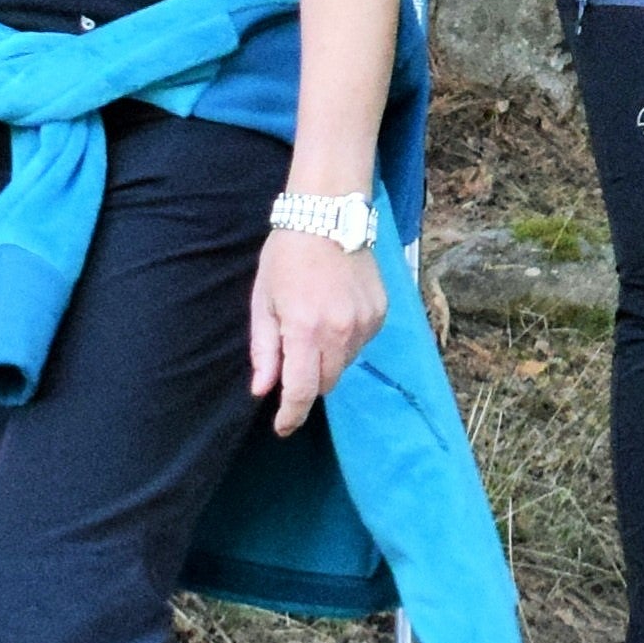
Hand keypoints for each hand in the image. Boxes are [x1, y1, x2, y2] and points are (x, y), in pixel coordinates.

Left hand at [252, 224, 385, 430]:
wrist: (328, 215)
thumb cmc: (286, 256)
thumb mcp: (263, 301)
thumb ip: (265, 349)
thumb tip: (264, 390)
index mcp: (305, 329)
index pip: (303, 391)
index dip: (292, 415)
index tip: (282, 427)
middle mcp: (340, 332)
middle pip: (326, 383)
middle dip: (308, 383)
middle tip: (294, 360)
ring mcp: (365, 323)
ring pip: (344, 365)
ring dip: (327, 360)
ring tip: (315, 325)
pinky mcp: (380, 314)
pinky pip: (361, 344)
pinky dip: (346, 341)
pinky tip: (335, 314)